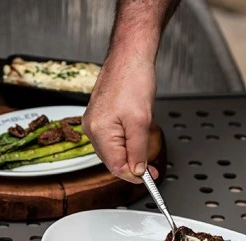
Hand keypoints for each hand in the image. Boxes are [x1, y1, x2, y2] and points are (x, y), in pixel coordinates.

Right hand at [82, 56, 158, 183]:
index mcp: (98, 131)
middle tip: (153, 168)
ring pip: (114, 150)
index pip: (116, 166)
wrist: (129, 56)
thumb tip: (138, 171)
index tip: (151, 179)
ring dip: (131, 154)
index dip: (135, 176)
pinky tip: (136, 136)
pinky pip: (113, 138)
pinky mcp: (100, 116)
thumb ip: (138, 150)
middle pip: (113, 160)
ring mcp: (94, 122)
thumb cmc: (133, 79)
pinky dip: (126, 142)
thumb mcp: (141, 121)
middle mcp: (92, 128)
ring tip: (146, 145)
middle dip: (134, 165)